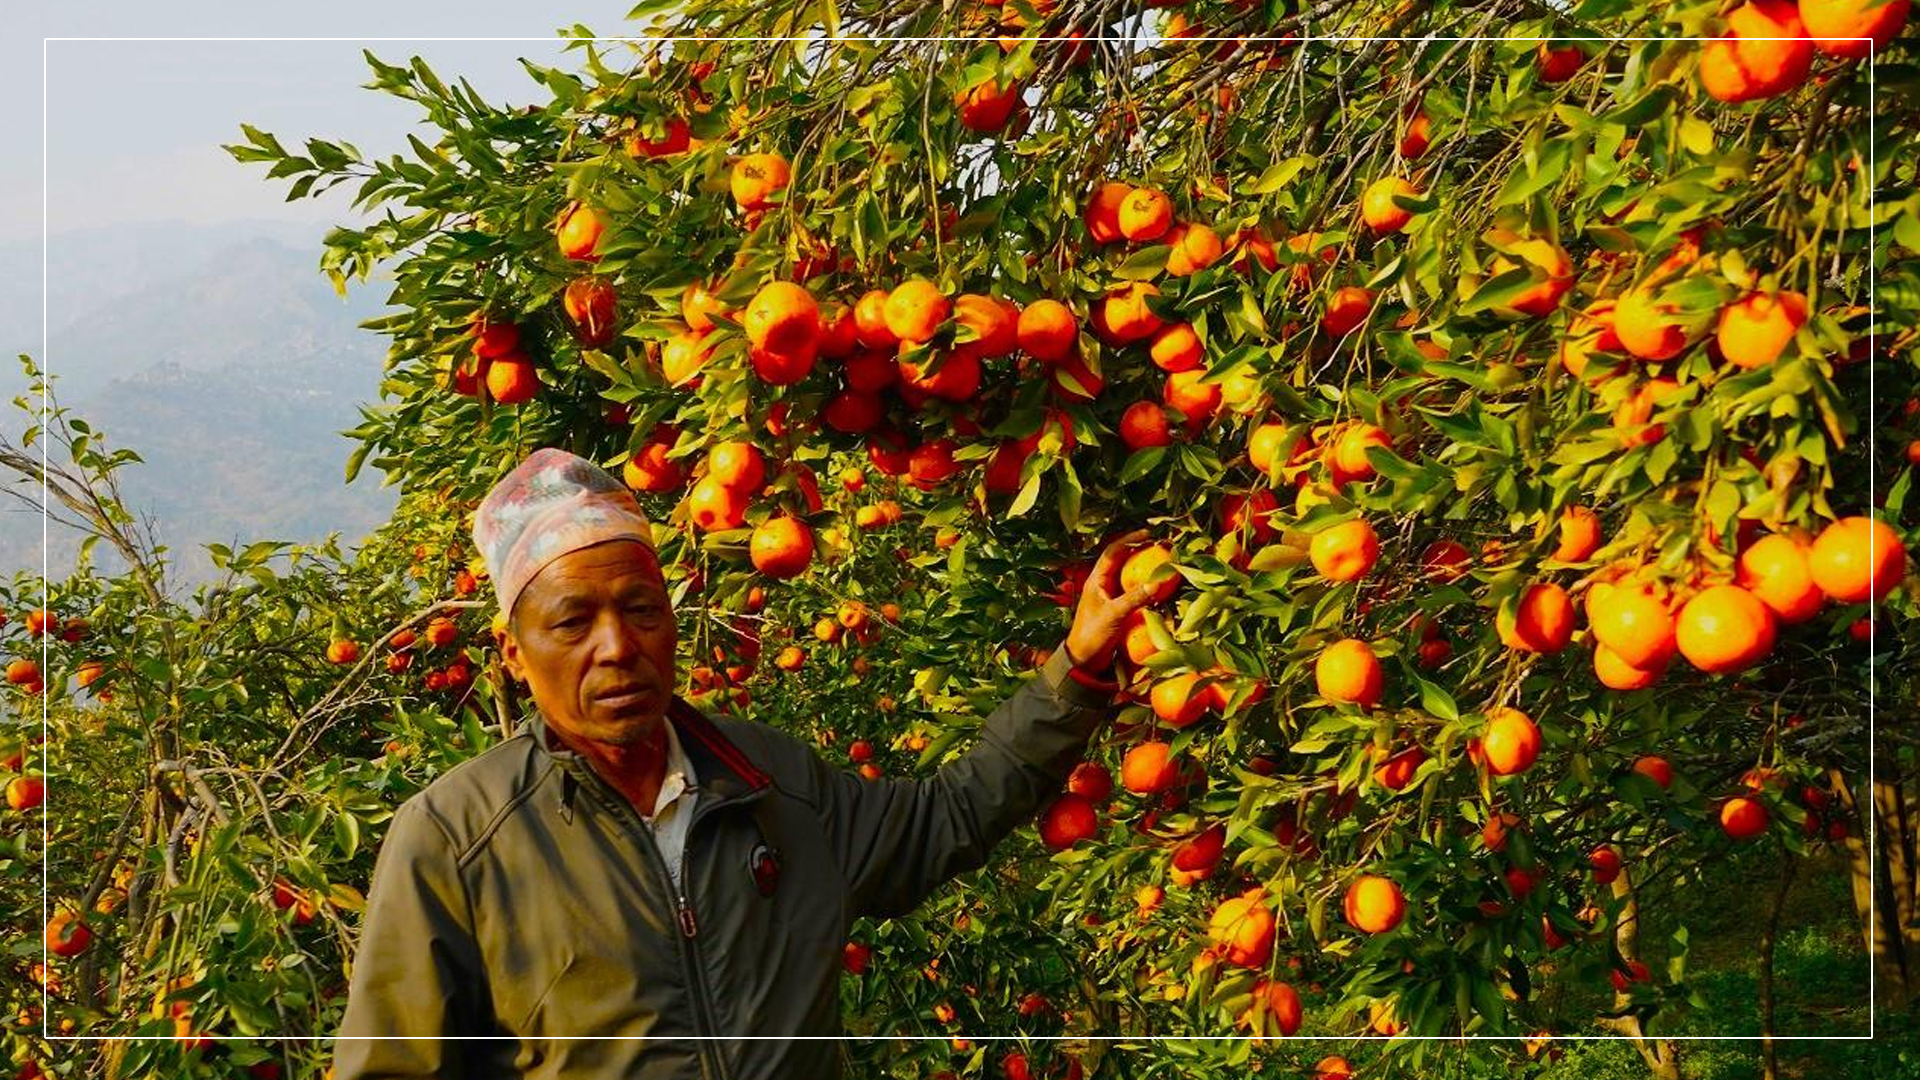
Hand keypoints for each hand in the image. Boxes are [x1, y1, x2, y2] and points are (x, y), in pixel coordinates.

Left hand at [1064, 529, 1160, 672]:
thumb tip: (1159, 582)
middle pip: (1122, 561)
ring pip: (1128, 577)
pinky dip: (1144, 589)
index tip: (1148, 535)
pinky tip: (1158, 590)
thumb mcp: (1114, 614)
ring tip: (1162, 565)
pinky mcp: (1116, 610)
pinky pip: (1132, 593)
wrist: (1083, 661)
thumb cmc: (1092, 635)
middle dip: (1140, 553)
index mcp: (1096, 580)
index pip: (1113, 551)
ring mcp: (1110, 597)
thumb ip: (1135, 598)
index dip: (1130, 540)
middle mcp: (1102, 585)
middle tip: (1161, 548)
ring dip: (1144, 571)